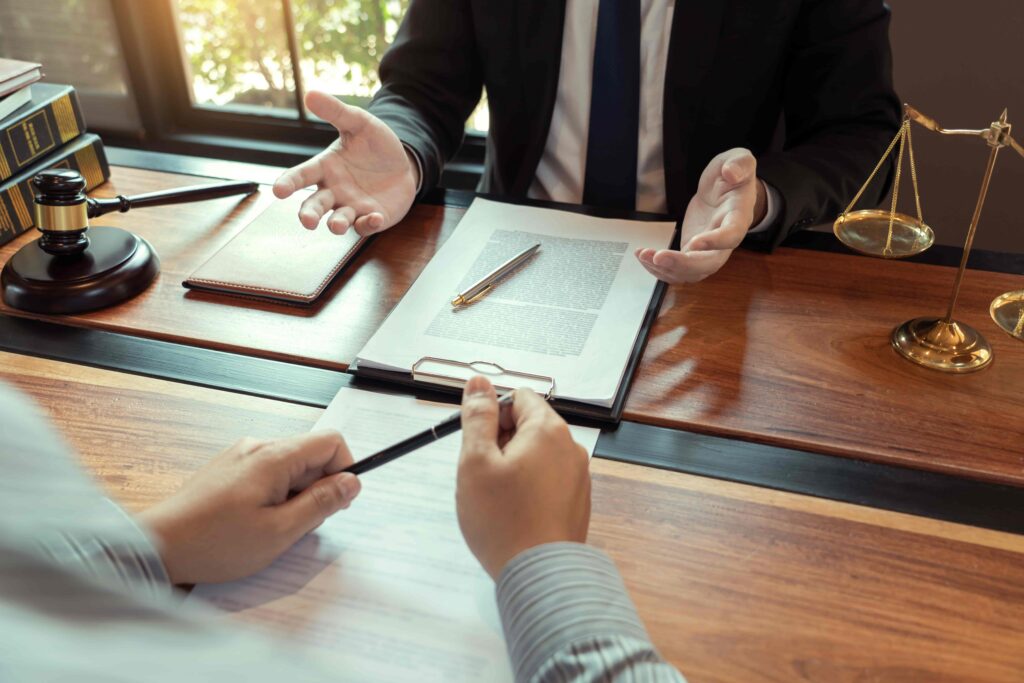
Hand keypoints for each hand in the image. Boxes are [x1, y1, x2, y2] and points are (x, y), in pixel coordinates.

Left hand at [138, 431, 360, 584]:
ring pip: (289, 466)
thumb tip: (351, 482)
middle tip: (300, 525)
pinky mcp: (227, 469)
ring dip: (294, 495)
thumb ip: (321, 504)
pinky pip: (267, 474)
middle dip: (317, 488)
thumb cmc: (214, 542)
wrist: (156, 546)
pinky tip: (255, 522)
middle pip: (310, 454)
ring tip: (272, 528)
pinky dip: (274, 495)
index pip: (331, 441)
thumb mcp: (280, 532)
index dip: (344, 470)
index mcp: (273, 457)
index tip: (337, 502)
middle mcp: (257, 447)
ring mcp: (240, 456)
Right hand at [273, 89, 417, 235]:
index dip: (289, 183)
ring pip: (337, 221)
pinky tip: (375, 217)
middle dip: (308, 214)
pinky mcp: (371, 218)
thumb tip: (310, 93)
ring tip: (337, 225)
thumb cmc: (375, 143)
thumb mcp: (359, 123)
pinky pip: (365, 226)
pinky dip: (368, 224)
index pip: (301, 176)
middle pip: (315, 206)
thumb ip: (336, 112)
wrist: (403, 163)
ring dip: (336, 224)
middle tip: (307, 221)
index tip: (278, 190)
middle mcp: (334, 191)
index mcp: (325, 167)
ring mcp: (351, 207)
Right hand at [456, 376, 590, 579]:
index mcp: (548, 430)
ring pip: (537, 455)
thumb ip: (477, 417)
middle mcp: (570, 448)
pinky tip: (514, 512)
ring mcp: (577, 476)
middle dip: (502, 442)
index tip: (478, 442)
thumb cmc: (504, 521)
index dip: (493, 415)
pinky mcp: (576, 501)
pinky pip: (548, 480)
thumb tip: (478, 385)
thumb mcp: (476, 461)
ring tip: (498, 498)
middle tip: (484, 474)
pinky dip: (529, 488)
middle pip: (530, 426)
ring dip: (514, 467)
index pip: (519, 398)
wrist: (539, 574)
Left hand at [635, 148, 765, 283]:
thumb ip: (739, 164)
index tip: (694, 242)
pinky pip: (679, 270)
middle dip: (682, 264)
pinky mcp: (692, 253)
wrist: (726, 190)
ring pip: (691, 272)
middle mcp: (725, 241)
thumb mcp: (740, 160)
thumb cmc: (734, 175)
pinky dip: (660, 268)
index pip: (731, 235)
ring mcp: (708, 251)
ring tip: (643, 255)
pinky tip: (644, 256)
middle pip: (709, 264)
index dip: (715, 242)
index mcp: (738, 217)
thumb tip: (731, 172)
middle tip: (658, 257)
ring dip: (666, 269)